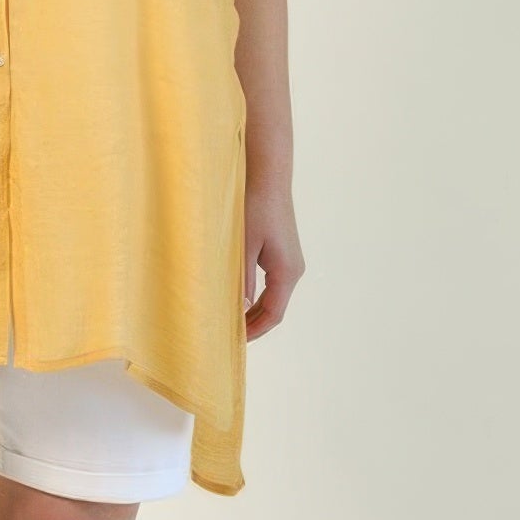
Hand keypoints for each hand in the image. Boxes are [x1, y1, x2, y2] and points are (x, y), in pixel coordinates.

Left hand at [243, 181, 304, 340]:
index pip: (273, 315)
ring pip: (272, 298)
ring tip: (228, 322)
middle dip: (253, 325)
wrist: (268, 177)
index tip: (233, 343)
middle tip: (226, 337)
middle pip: (274, 309)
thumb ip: (241, 280)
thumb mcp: (242, 246)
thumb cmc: (254, 208)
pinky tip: (236, 298)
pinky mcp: (282, 253)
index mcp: (286, 272)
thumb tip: (237, 309)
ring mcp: (290, 262)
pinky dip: (256, 296)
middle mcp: (293, 270)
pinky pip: (271, 284)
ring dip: (253, 311)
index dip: (254, 332)